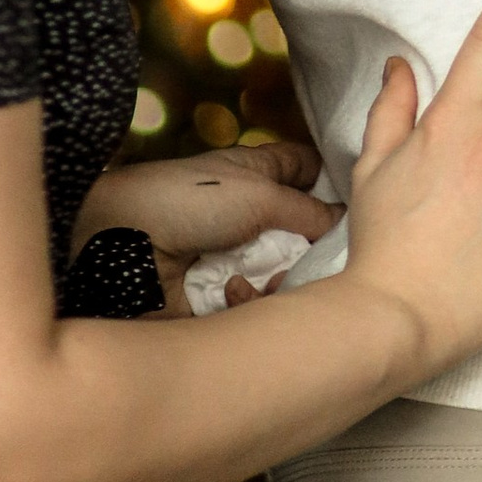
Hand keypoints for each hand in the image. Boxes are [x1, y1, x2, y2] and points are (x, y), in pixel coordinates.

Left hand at [73, 143, 333, 309]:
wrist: (119, 245)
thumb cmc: (187, 199)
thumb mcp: (260, 194)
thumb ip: (310, 211)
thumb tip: (348, 223)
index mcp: (260, 175)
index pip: (309, 174)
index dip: (334, 188)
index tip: (363, 212)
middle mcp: (252, 216)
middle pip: (304, 234)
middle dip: (315, 251)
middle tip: (322, 260)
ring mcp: (235, 258)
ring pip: (284, 275)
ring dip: (282, 281)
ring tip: (269, 280)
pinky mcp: (218, 299)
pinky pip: (254, 306)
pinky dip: (250, 302)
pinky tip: (233, 293)